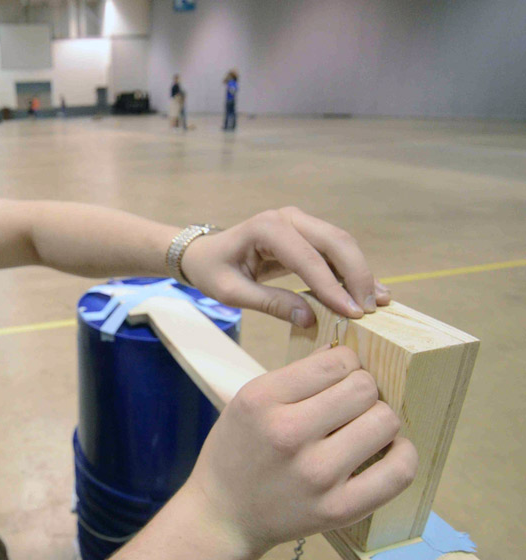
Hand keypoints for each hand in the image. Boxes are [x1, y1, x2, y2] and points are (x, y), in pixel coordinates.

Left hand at [179, 207, 390, 326]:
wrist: (205, 254)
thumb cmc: (213, 271)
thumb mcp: (232, 293)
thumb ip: (270, 303)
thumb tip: (310, 318)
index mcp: (266, 228)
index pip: (307, 258)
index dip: (332, 286)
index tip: (352, 313)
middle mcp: (288, 218)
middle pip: (334, 242)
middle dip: (357, 275)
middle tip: (369, 310)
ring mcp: (300, 222)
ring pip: (341, 244)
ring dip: (361, 272)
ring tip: (378, 304)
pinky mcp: (307, 233)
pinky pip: (335, 250)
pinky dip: (353, 271)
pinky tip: (371, 291)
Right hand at [185, 346, 417, 556]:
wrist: (224, 515)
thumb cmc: (237, 451)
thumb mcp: (248, 400)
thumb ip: (296, 376)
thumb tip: (348, 353)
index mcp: (262, 400)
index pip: (336, 362)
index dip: (346, 363)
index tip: (340, 376)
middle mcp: (288, 434)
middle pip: (364, 388)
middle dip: (363, 389)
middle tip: (350, 403)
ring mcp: (316, 474)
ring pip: (385, 422)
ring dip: (380, 419)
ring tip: (363, 426)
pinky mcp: (339, 509)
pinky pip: (398, 471)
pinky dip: (403, 454)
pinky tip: (388, 450)